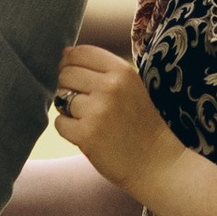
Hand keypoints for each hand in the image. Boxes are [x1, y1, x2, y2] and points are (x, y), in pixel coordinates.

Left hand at [49, 46, 181, 200]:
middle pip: (66, 74)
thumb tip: (64, 54)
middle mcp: (110, 87)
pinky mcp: (86, 135)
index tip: (77, 77)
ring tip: (90, 120)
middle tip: (86, 104)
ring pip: (60, 98)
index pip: (80, 52)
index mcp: (122, 71)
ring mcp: (97, 111)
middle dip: (68, 87)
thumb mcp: (131, 86)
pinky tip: (88, 134)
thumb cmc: (141, 123)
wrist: (157, 162)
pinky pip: (60, 122)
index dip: (70, 62)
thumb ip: (102, 70)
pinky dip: (69, 129)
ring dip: (69, 110)